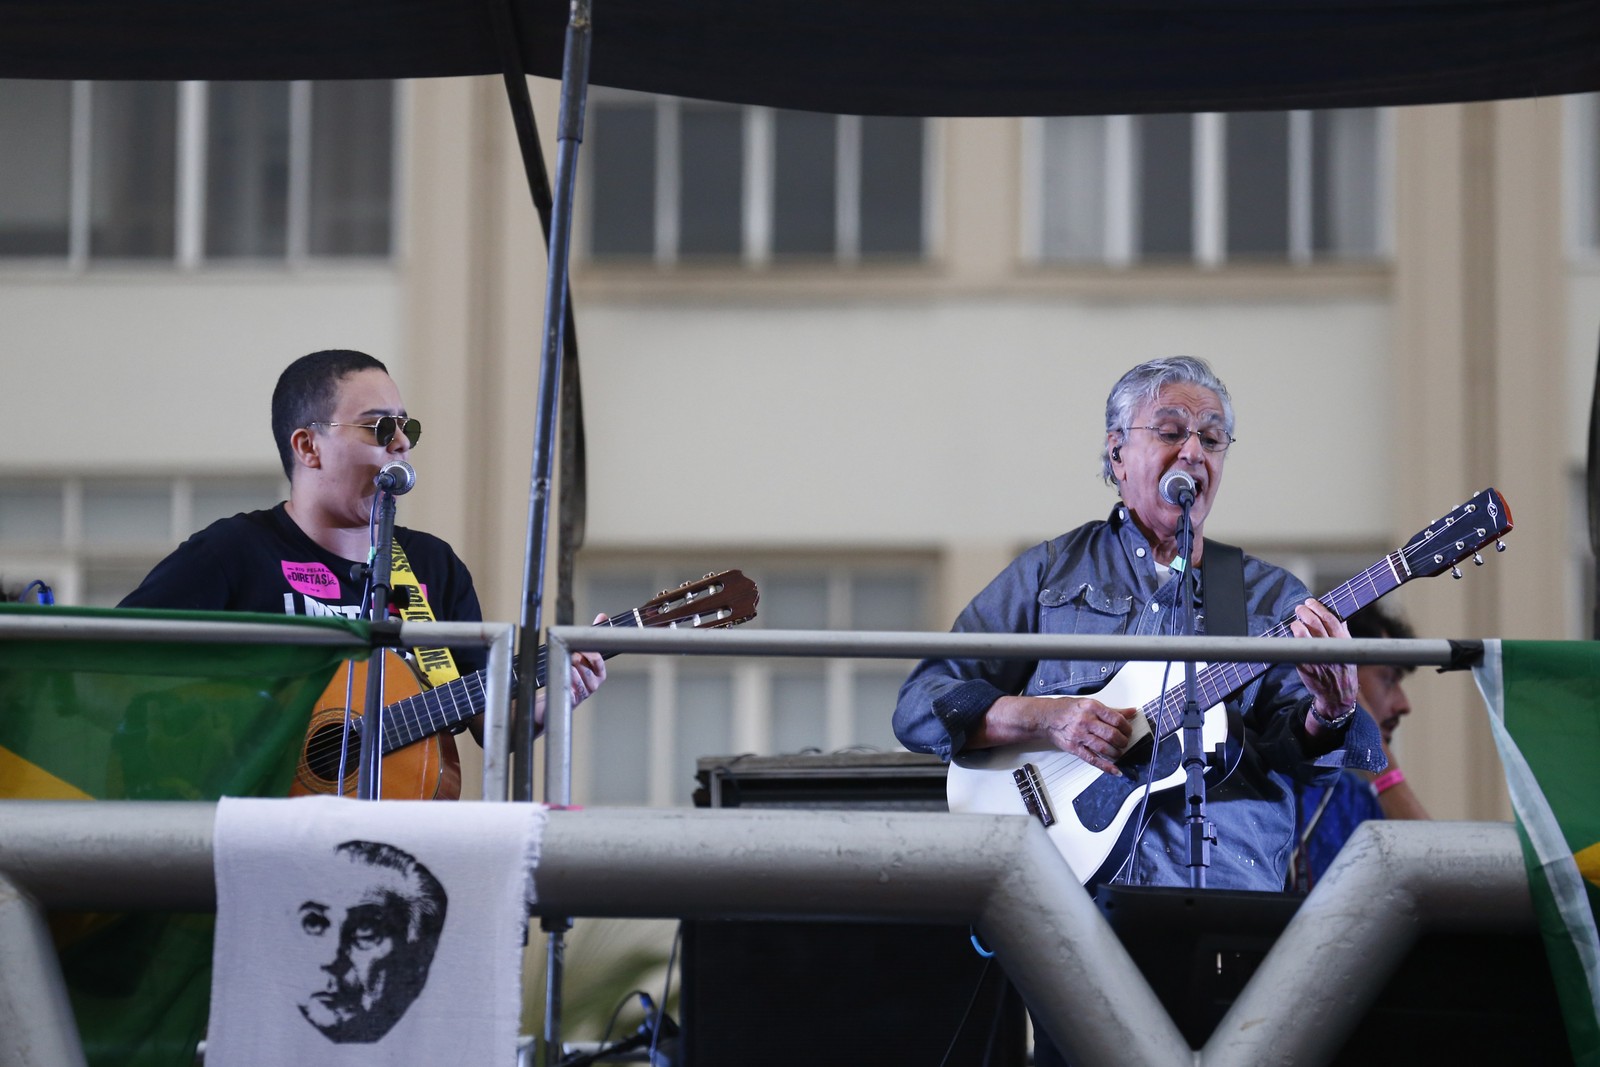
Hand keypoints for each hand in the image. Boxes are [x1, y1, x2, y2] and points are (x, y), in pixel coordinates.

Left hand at [532, 613, 609, 727]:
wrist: (555, 698)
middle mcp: (593, 684)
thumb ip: (592, 636)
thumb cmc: (570, 675)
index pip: (598, 658)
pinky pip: (570, 686)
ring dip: (567, 666)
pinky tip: (561, 673)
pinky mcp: (572, 700)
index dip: (587, 651)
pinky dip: (565, 677)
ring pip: (576, 674)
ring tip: (563, 662)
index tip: (578, 647)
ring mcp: (584, 693)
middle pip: (585, 665)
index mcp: (599, 673)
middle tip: (568, 653)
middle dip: (575, 656)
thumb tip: (602, 616)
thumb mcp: (582, 655)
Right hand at [980, 694, 1137, 775]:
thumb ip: (1112, 710)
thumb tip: (1131, 712)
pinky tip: (1115, 770)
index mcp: (1091, 708)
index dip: (1126, 727)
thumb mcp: (1089, 704)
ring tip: (1118, 751)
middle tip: (1124, 741)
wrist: (1046, 717)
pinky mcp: (1075, 748)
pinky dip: (1106, 767)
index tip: (1128, 730)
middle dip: (1123, 741)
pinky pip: (1093, 759)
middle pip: (1112, 735)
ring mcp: (1080, 736)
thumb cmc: (1067, 709)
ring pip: (1105, 748)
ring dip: (1116, 752)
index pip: (1116, 719)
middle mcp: (1086, 721)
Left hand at [1287, 597, 1357, 728]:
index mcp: (1344, 643)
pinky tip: (1291, 636)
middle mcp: (1332, 649)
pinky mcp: (1306, 668)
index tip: (1311, 602)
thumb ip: (1343, 633)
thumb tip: (1339, 615)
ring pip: (1303, 635)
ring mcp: (1318, 658)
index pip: (1331, 619)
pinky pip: (1296, 650)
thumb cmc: (1342, 669)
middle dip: (1304, 612)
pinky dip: (1292, 641)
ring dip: (1296, 624)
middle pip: (1315, 623)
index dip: (1319, 608)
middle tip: (1299, 609)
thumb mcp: (1349, 651)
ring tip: (1295, 622)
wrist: (1338, 695)